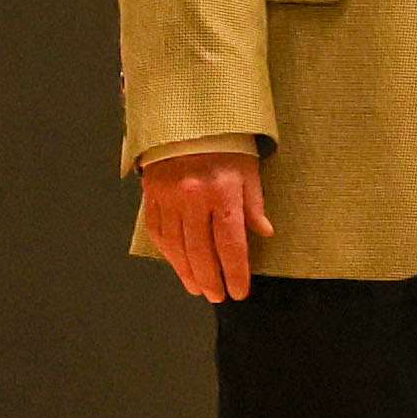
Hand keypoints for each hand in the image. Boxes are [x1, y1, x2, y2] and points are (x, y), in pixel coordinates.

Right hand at [137, 148, 268, 303]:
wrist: (187, 120)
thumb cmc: (227, 147)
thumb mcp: (249, 171)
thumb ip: (254, 205)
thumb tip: (264, 234)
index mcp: (222, 193)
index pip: (231, 243)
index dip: (236, 271)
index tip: (240, 291)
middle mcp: (192, 199)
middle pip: (201, 251)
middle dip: (212, 279)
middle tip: (219, 297)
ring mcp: (168, 199)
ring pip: (177, 247)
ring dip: (188, 272)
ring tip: (200, 289)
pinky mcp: (152, 197)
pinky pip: (159, 233)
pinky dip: (169, 254)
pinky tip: (179, 266)